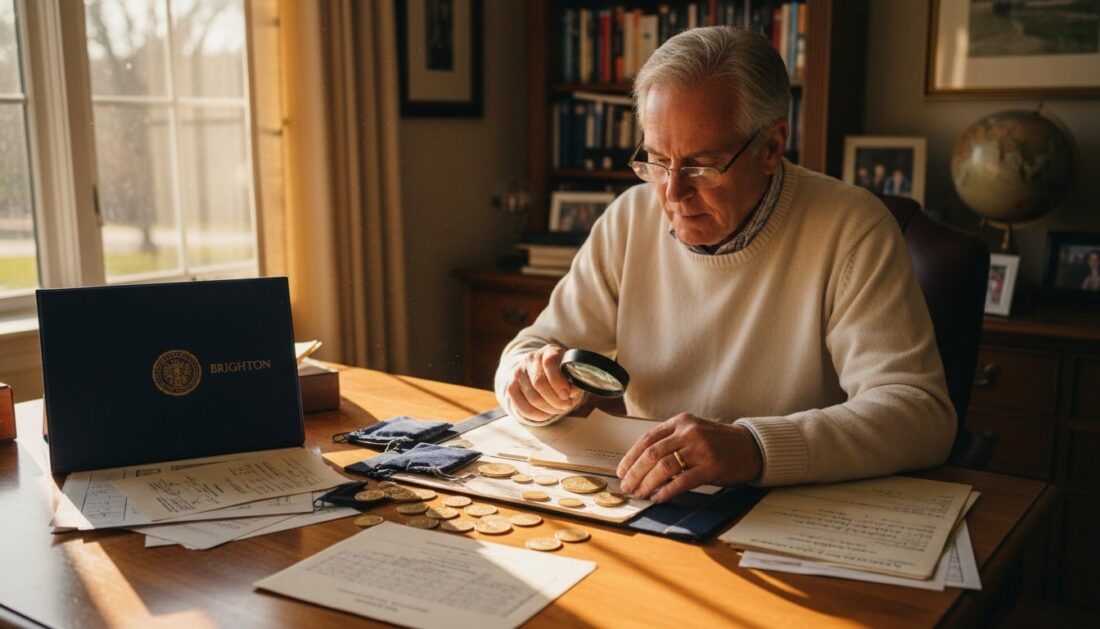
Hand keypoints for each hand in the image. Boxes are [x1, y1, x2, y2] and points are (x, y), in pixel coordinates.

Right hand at [505, 344, 583, 420]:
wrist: (541, 371)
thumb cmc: (561, 373)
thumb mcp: (570, 372)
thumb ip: (574, 381)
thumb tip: (573, 391)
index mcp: (548, 351)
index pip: (550, 363)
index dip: (559, 381)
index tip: (567, 394)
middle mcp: (530, 359)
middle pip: (540, 383)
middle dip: (556, 399)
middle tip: (566, 406)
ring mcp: (518, 373)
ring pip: (533, 397)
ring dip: (549, 409)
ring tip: (558, 410)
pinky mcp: (511, 387)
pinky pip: (523, 407)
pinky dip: (537, 415)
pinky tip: (546, 414)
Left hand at [616, 413, 762, 502]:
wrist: (752, 447)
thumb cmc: (720, 442)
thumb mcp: (694, 431)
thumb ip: (671, 441)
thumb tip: (642, 463)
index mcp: (681, 422)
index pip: (648, 439)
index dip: (630, 457)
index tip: (621, 471)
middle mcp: (689, 432)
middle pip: (652, 454)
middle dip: (635, 473)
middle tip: (627, 487)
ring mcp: (701, 449)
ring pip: (663, 468)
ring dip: (647, 484)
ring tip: (640, 494)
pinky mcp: (711, 467)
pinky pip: (681, 482)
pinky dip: (666, 492)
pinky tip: (658, 498)